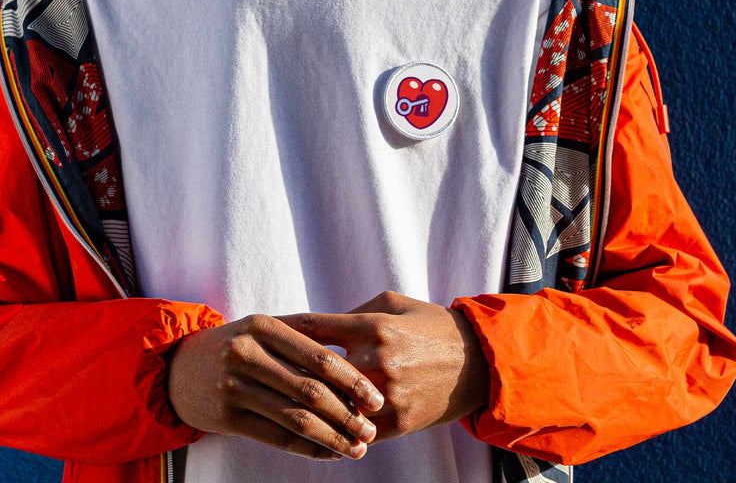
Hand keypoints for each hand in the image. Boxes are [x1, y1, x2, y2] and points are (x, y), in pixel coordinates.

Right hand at [165, 313, 385, 460]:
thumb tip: (355, 365)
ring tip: (357, 447)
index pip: (319, 356)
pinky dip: (308, 448)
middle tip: (372, 429)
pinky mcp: (227, 416)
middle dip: (347, 413)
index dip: (352, 380)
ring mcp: (235, 385)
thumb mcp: (260, 329)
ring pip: (296, 418)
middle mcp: (248, 352)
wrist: (178, 367)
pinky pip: (278, 437)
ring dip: (333, 437)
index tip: (376, 397)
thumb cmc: (234, 345)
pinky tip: (328, 453)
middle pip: (311, 389)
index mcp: (264, 325)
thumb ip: (301, 339)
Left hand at [278, 291, 489, 444]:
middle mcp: (375, 360)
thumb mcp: (392, 302)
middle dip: (284, 371)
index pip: (313, 327)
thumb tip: (320, 326)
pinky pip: (355, 432)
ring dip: (305, 406)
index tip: (261, 331)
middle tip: (258, 372)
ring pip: (332, 405)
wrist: (476, 362)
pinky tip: (312, 432)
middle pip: (314, 371)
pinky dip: (333, 433)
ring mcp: (386, 395)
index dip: (283, 329)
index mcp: (371, 325)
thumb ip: (353, 310)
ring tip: (275, 404)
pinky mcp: (397, 423)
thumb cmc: (429, 324)